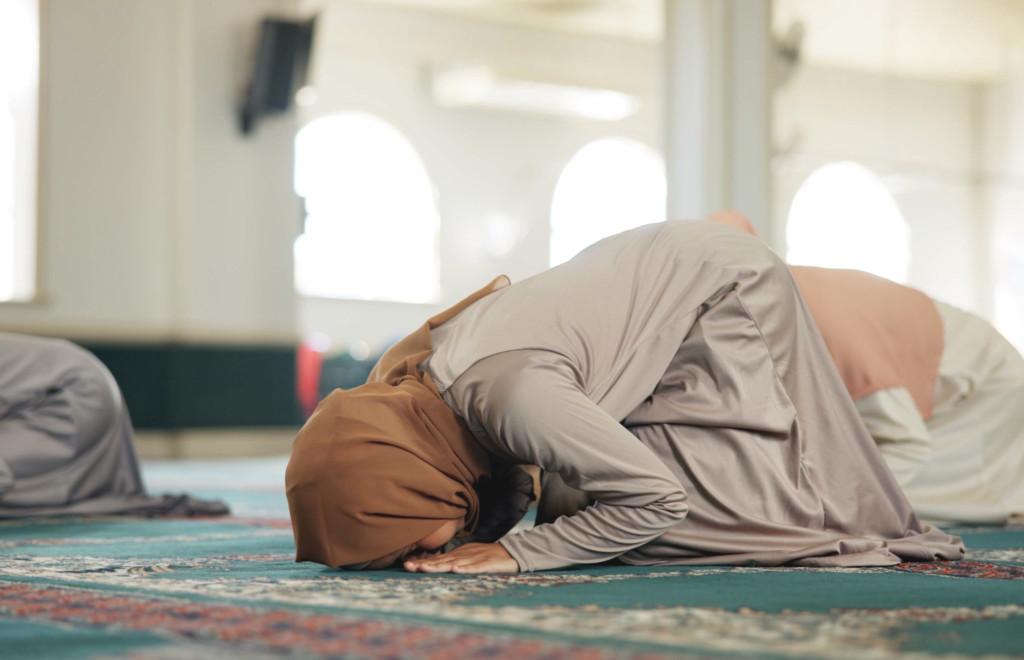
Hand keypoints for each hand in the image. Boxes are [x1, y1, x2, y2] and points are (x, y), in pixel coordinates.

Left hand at [403, 542, 518, 573]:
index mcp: (457, 555)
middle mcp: (462, 556)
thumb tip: (429, 564)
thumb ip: (450, 560)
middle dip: (424, 564)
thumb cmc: (485, 556)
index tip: (405, 565)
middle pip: (441, 561)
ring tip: (424, 568)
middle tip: (408, 567)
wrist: (509, 552)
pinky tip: (456, 570)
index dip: (421, 562)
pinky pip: (475, 568)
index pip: (436, 559)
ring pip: (454, 563)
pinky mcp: (487, 564)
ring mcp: (474, 559)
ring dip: (439, 566)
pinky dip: (465, 569)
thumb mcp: (465, 557)